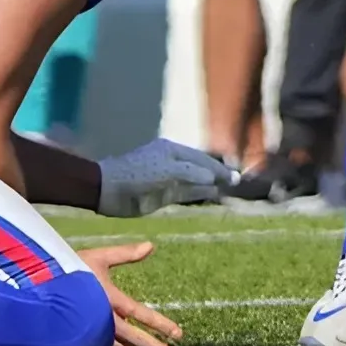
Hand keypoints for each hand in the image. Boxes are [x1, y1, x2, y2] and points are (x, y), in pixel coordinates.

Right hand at [75, 242, 181, 345]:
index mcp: (110, 297)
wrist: (37, 281)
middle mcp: (102, 317)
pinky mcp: (81, 333)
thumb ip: (125, 254)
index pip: (140, 313)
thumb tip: (151, 246)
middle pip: (133, 337)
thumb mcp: (99, 257)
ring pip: (118, 345)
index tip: (178, 334)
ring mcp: (91, 328)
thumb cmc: (70, 266)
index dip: (160, 324)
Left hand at [94, 138, 230, 216]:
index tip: (234, 175)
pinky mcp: (164, 194)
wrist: (109, 189)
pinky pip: (187, 193)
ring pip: (195, 181)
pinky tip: (213, 194)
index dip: (218, 167)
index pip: (201, 158)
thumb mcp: (167, 170)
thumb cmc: (137, 174)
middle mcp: (173, 163)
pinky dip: (200, 193)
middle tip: (236, 181)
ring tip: (229, 188)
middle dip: (218, 174)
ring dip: (211, 184)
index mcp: (172, 150)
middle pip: (200, 168)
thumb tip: (212, 178)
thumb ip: (191, 173)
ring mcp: (169, 179)